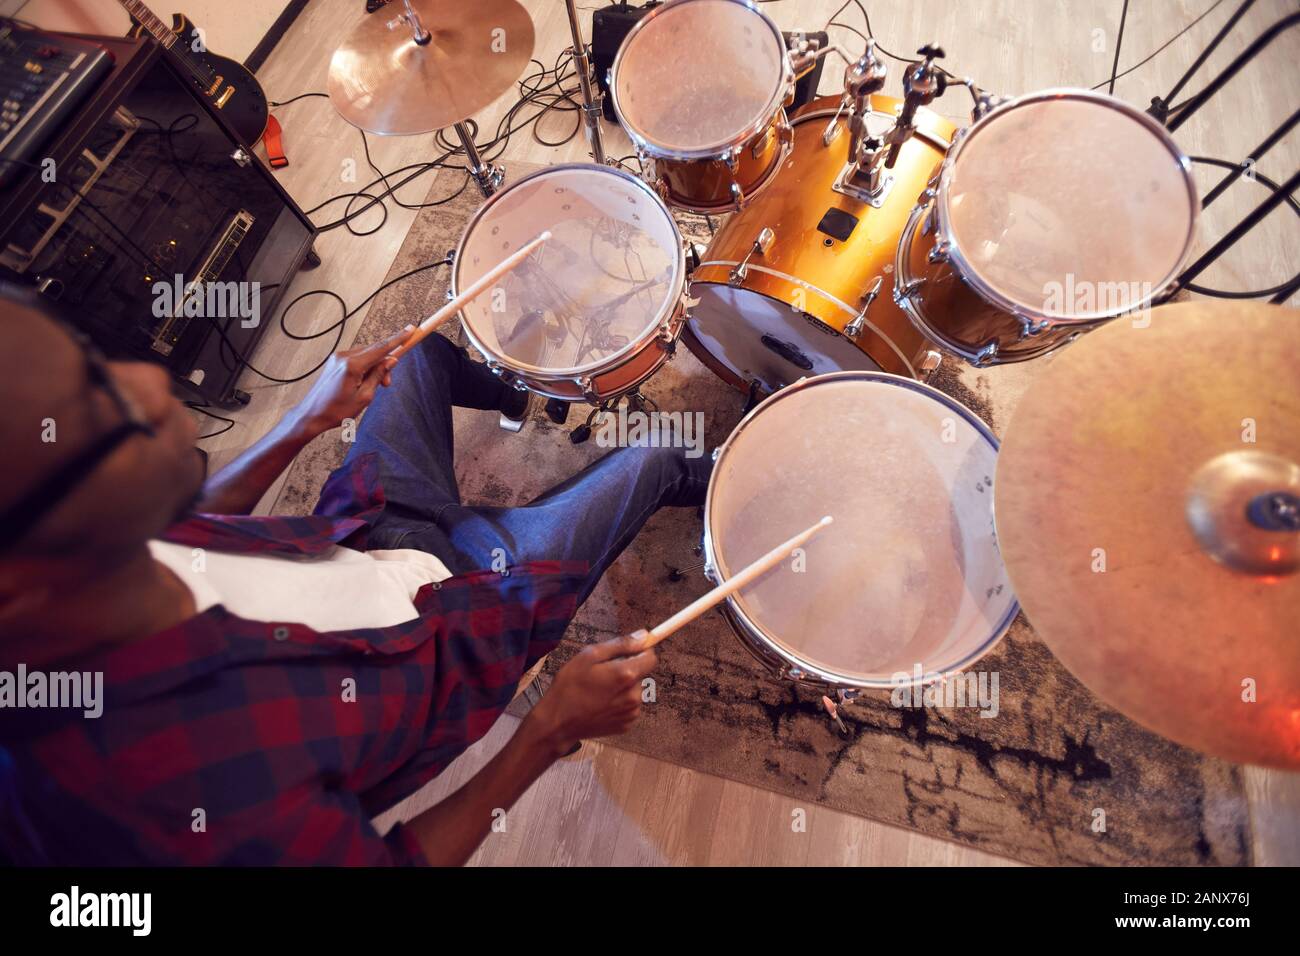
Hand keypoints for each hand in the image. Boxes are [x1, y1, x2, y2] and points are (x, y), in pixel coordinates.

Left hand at [289, 325, 413, 436]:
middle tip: (388, 383)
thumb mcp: (364, 397)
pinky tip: (364, 382)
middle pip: (374, 351)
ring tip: (374, 387)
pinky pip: (357, 358)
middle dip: (385, 364)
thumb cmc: (337, 410)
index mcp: (352, 365)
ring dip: (375, 367)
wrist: (312, 414)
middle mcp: (344, 356)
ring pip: (366, 355)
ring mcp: (338, 357)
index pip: (381, 348)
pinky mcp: (335, 361)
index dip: (398, 339)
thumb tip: (391, 361)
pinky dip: (365, 367)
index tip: (410, 329)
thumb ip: (378, 376)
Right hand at [529, 634, 656, 755]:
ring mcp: (631, 713)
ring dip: (623, 688)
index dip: (641, 652)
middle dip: (627, 670)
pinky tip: (601, 704)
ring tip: (599, 691)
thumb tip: (643, 635)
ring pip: (635, 691)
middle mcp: (634, 695)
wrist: (558, 722)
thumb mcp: (589, 656)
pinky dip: (619, 703)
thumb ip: (620, 644)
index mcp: (626, 675)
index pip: (651, 658)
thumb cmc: (569, 686)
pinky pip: (629, 707)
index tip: (627, 652)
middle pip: (641, 675)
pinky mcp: (626, 725)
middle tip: (602, 674)